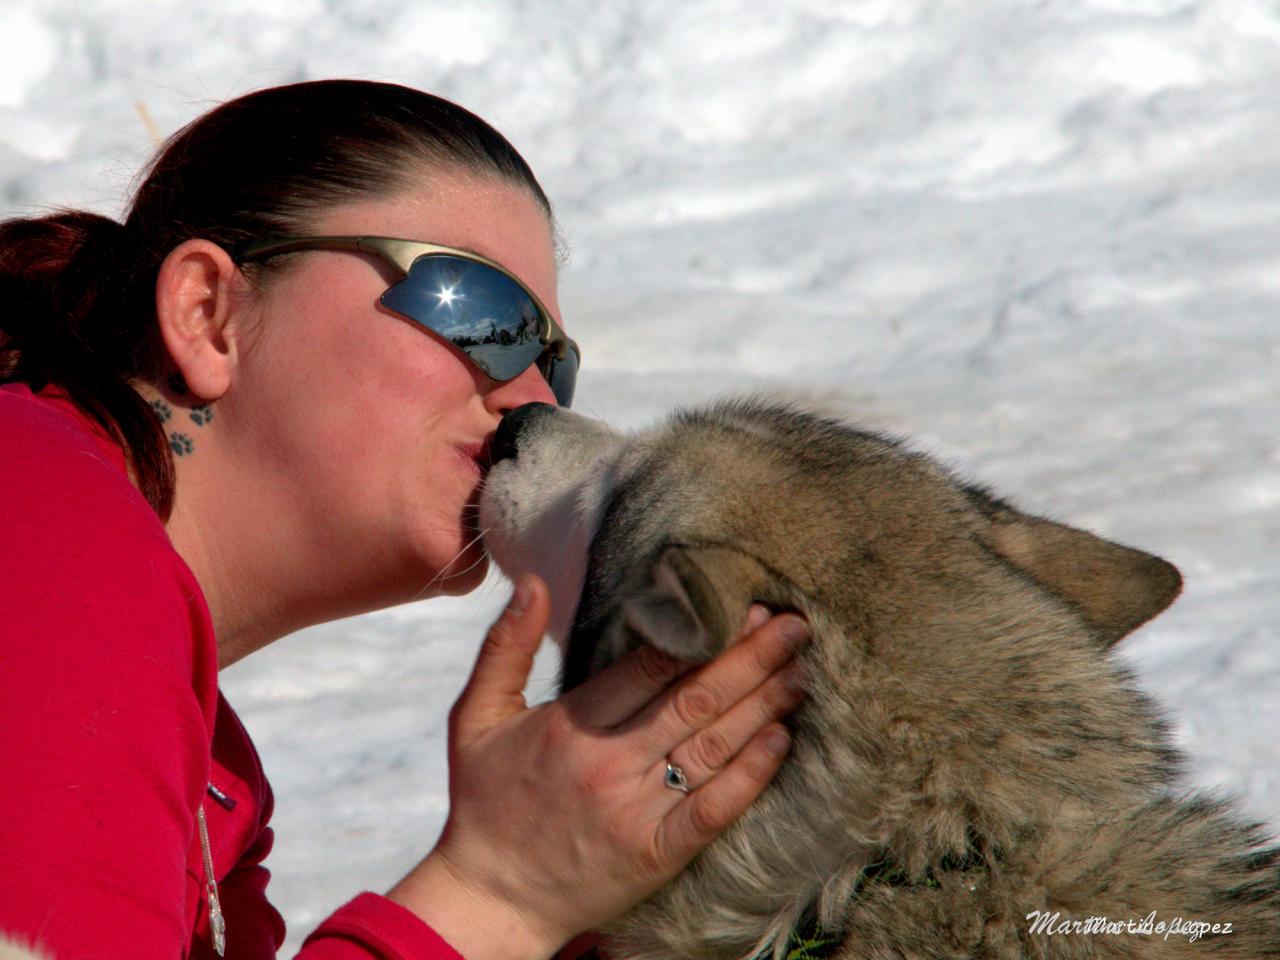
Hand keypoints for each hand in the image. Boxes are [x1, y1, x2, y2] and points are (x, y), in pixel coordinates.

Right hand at [388, 573, 807, 959]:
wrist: (491, 899)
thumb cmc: (485, 801)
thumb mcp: (476, 717)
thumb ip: (506, 646)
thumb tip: (532, 582)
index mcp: (571, 724)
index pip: (652, 665)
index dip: (703, 631)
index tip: (742, 605)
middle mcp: (609, 764)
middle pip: (695, 700)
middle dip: (751, 658)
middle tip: (795, 627)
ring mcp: (636, 812)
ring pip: (713, 747)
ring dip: (763, 706)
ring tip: (800, 672)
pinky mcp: (656, 855)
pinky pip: (714, 810)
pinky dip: (751, 774)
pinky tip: (781, 741)